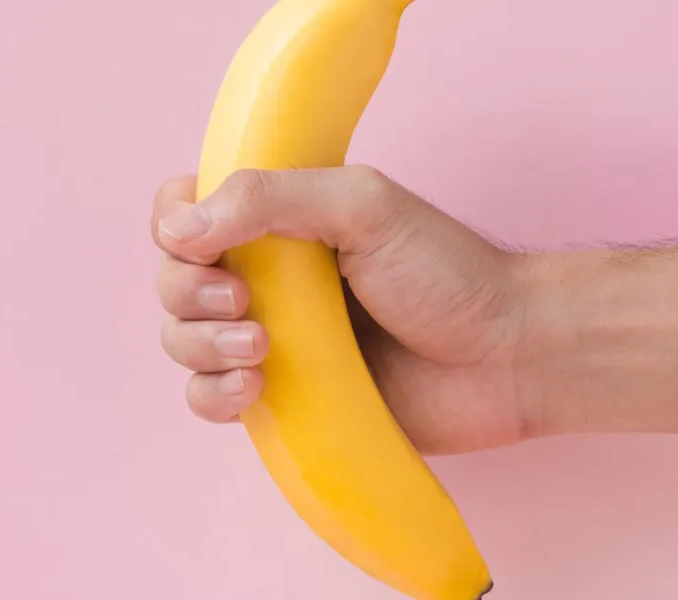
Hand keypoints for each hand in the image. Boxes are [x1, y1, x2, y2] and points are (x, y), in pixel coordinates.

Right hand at [151, 166, 539, 454]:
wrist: (505, 359)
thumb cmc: (445, 272)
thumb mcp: (360, 206)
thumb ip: (269, 198)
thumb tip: (179, 226)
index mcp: (276, 220)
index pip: (183, 210)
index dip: (175, 225)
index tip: (202, 243)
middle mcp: (264, 278)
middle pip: (172, 280)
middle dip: (189, 293)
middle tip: (247, 303)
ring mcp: (268, 340)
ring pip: (180, 341)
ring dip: (200, 345)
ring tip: (262, 349)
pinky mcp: (281, 399)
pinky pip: (208, 399)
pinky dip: (213, 394)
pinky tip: (255, 388)